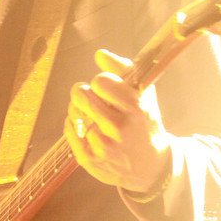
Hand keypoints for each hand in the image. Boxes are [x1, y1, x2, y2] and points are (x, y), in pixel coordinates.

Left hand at [64, 48, 172, 193]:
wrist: (151, 166)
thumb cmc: (144, 123)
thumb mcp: (143, 95)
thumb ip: (123, 69)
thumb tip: (100, 54)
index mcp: (136, 108)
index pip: (101, 80)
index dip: (101, 82)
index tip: (107, 89)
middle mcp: (120, 128)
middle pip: (82, 94)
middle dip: (84, 92)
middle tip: (91, 97)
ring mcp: (104, 146)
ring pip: (74, 112)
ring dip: (79, 109)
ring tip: (90, 113)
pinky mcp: (90, 160)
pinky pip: (69, 131)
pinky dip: (73, 125)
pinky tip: (84, 126)